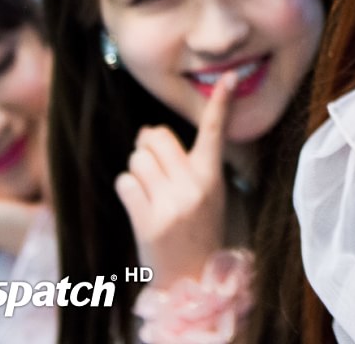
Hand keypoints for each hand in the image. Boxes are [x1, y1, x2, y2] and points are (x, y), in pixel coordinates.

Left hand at [115, 71, 234, 285]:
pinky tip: (139, 205)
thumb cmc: (198, 230)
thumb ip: (188, 164)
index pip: (215, 132)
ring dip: (136, 170)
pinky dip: (127, 189)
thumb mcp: (209, 194)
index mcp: (212, 177)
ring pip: (137, 160)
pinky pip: (126, 183)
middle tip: (152, 162)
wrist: (191, 278)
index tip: (229, 76)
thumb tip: (149, 134)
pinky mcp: (148, 222)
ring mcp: (171, 205)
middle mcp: (193, 187)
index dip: (221, 103)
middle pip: (156, 139)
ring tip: (149, 190)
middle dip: (147, 145)